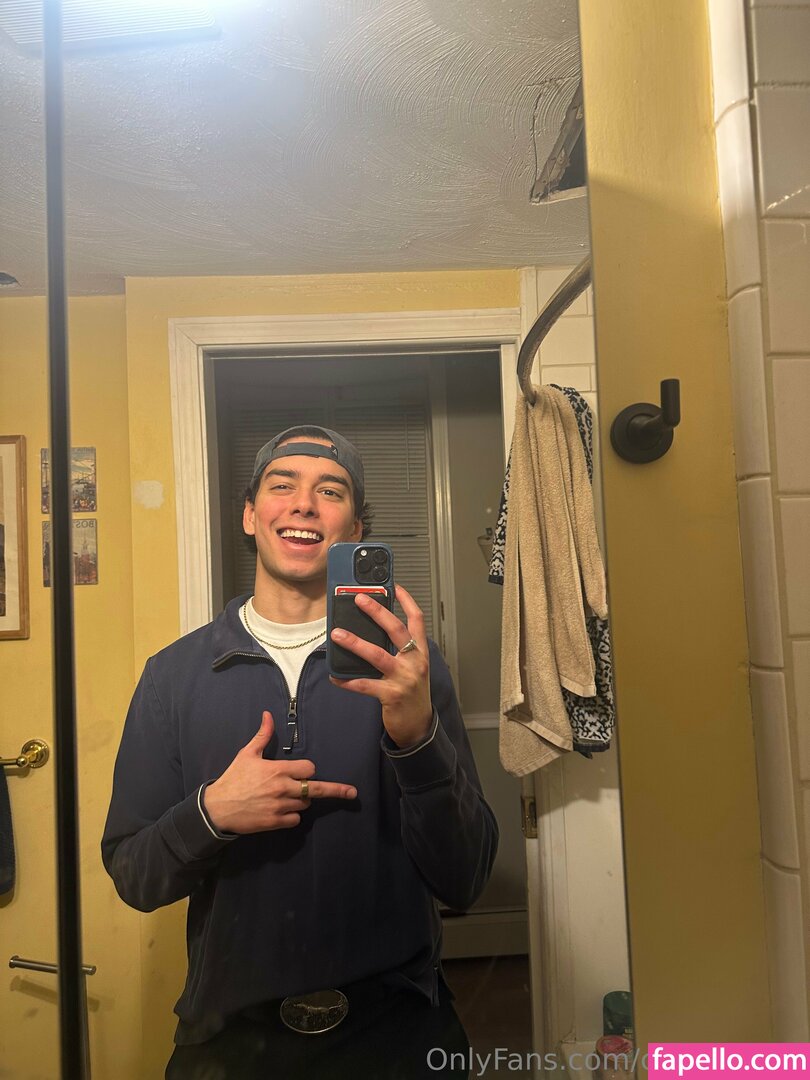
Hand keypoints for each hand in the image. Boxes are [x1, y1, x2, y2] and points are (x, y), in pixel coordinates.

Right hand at [203, 711, 356, 833]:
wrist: (217, 808)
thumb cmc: (233, 778)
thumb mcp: (247, 754)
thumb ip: (263, 735)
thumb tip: (268, 714)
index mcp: (277, 769)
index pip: (309, 769)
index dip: (307, 770)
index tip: (302, 771)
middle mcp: (282, 788)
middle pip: (314, 788)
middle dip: (330, 789)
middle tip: (351, 792)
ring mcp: (280, 806)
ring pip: (305, 803)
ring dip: (300, 800)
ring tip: (284, 796)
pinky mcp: (275, 822)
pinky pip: (295, 819)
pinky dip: (292, 816)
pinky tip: (280, 811)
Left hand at [329, 584, 432, 749]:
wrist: (419, 726)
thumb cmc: (413, 694)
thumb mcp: (413, 668)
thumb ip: (399, 651)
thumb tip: (372, 633)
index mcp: (420, 652)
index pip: (416, 620)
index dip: (406, 601)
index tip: (394, 586)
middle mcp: (415, 662)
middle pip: (396, 630)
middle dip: (377, 612)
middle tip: (359, 599)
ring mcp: (404, 679)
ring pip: (377, 655)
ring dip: (355, 643)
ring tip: (337, 634)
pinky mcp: (391, 695)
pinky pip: (364, 684)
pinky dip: (347, 680)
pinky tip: (335, 676)